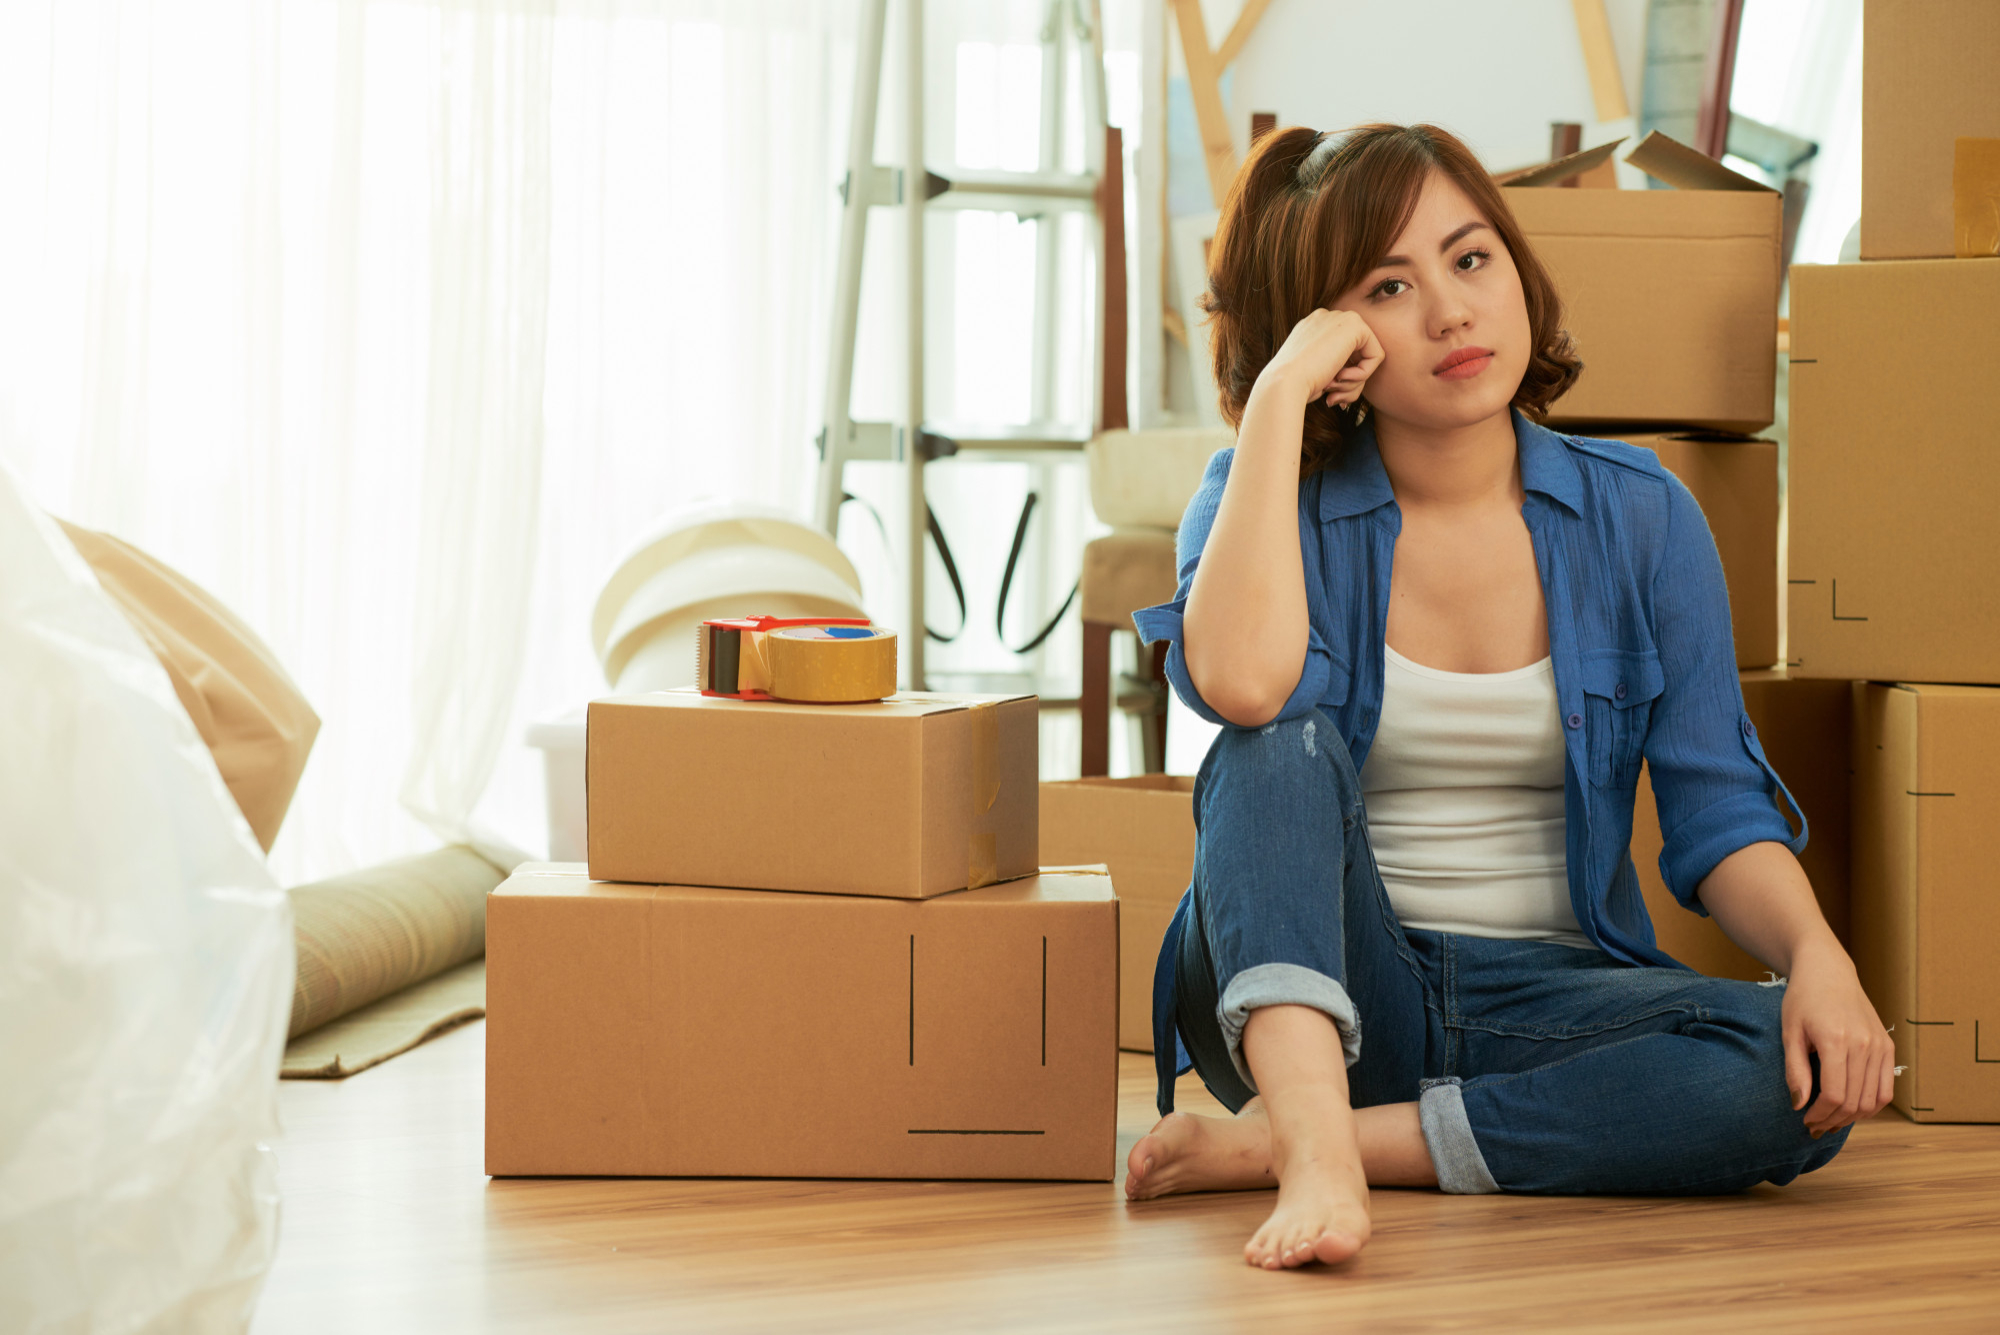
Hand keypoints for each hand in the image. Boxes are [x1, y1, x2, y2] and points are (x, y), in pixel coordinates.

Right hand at [1254, 308, 1384, 410]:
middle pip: (1357, 354)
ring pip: (1367, 356)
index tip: (1330, 395)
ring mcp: (1339, 317)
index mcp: (1313, 328)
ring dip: (1355, 381)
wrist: (1284, 383)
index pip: (1343, 354)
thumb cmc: (1294, 386)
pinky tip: (1341, 379)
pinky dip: (1363, 375)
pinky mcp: (1354, 324)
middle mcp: (1326, 318)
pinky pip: (1376, 355)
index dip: (1341, 379)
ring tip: (1335, 390)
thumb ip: (1334, 368)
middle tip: (1335, 397)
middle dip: (1351, 382)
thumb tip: (1352, 374)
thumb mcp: (1315, 373)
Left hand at [1780, 938, 1895, 1136]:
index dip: (1820, 1115)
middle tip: (1815, 1127)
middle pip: (1854, 1101)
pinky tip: (1851, 1109)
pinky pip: (1886, 1088)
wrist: (1828, 972)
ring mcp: (1880, 1046)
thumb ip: (1795, 1070)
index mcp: (1835, 1040)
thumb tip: (1799, 1105)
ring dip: (1852, 1117)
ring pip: (1873, 1100)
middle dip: (1833, 1120)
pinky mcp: (1888, 1047)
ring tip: (1831, 1121)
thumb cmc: (1802, 1000)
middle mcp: (1863, 1045)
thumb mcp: (1790, 1032)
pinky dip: (1871, 1105)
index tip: (1805, 1121)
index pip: (1834, 1094)